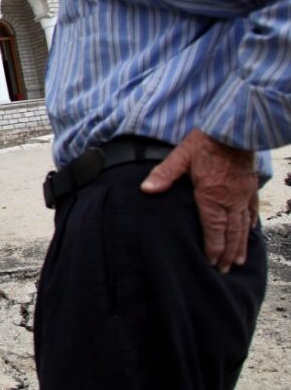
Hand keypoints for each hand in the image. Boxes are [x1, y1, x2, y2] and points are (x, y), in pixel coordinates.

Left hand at [140, 129, 258, 272]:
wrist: (234, 129)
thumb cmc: (205, 143)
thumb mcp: (180, 156)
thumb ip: (164, 175)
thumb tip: (146, 190)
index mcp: (211, 196)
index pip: (213, 230)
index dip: (213, 249)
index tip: (211, 263)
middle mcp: (229, 200)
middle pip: (230, 233)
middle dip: (226, 254)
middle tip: (224, 270)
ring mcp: (242, 194)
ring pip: (243, 226)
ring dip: (240, 245)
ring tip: (238, 261)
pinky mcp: (250, 186)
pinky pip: (252, 210)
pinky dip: (251, 224)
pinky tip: (251, 232)